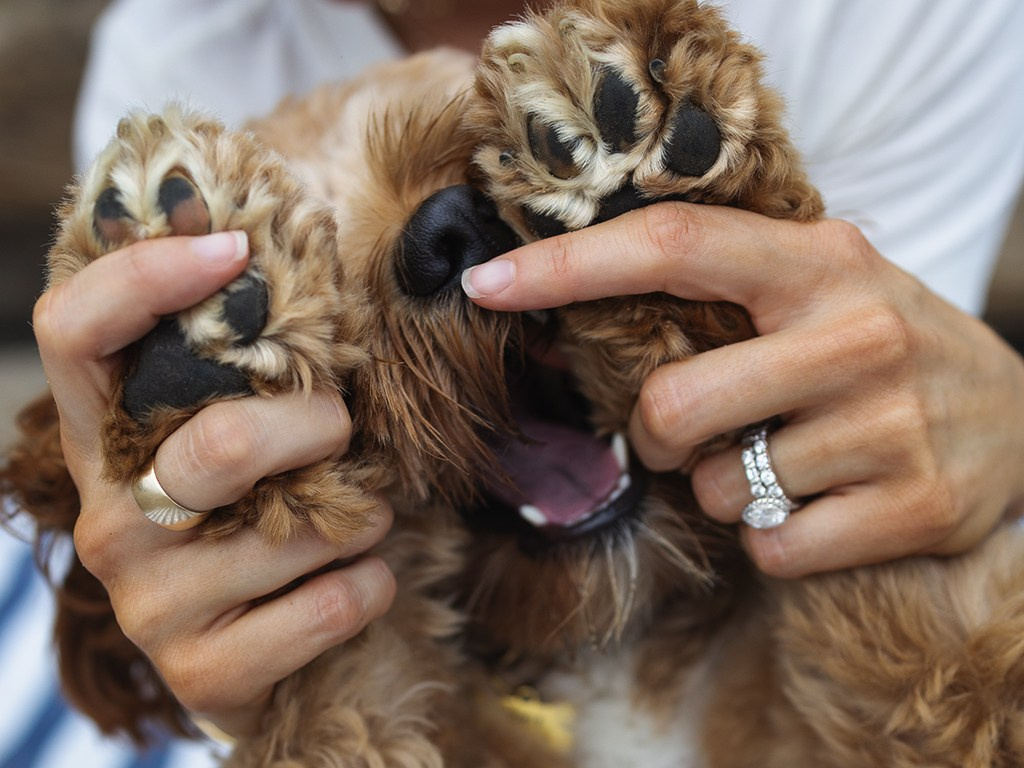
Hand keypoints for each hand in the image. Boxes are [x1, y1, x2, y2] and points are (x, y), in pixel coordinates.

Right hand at [33, 232, 395, 736]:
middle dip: (322, 427)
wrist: (259, 652)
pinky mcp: (203, 672)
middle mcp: (110, 516)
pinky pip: (334, 603)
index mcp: (108, 436)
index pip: (72, 331)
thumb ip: (252, 367)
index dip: (144, 277)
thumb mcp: (246, 433)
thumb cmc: (263, 515)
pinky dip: (373, 580)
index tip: (235, 248)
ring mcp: (148, 603)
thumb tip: (306, 235)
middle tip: (343, 429)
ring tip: (353, 518)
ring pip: (299, 530)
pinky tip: (357, 577)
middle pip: (225, 444)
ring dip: (362, 514)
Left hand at [462, 202, 1023, 576]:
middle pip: (674, 403)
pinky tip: (816, 506)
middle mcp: (857, 332)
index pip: (671, 244)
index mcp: (819, 261)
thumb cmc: (882, 348)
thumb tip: (574, 318)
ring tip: (781, 460)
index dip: (569, 265)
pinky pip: (770, 548)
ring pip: (719, 488)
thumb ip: (721, 293)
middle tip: (684, 433)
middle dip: (655, 436)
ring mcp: (892, 424)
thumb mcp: (819, 288)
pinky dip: (769, 539)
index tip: (486, 285)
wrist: (1022, 419)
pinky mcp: (916, 507)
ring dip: (722, 487)